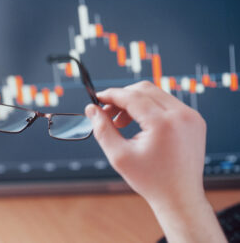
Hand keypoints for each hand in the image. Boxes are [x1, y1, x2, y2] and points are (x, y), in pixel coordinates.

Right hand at [85, 81, 205, 202]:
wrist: (180, 197)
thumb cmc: (151, 180)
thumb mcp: (119, 156)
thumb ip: (102, 129)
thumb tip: (92, 110)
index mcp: (163, 123)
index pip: (131, 96)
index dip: (111, 95)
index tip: (98, 98)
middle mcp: (181, 114)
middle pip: (144, 89)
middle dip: (122, 97)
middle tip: (108, 112)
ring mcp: (191, 116)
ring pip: (156, 94)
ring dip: (135, 102)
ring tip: (122, 122)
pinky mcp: (194, 120)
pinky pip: (167, 103)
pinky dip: (150, 107)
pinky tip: (140, 123)